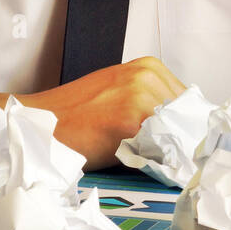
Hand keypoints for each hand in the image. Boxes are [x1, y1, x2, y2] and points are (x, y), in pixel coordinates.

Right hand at [21, 56, 186, 169]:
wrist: (40, 124)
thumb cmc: (76, 116)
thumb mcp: (120, 95)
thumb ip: (153, 104)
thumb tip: (187, 133)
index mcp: (149, 67)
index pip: (191, 105)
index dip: (187, 130)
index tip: (181, 148)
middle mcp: (148, 75)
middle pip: (188, 120)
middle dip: (180, 142)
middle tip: (159, 158)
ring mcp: (140, 95)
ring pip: (176, 135)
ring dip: (167, 153)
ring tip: (140, 158)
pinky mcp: (131, 119)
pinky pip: (159, 147)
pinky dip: (154, 161)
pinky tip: (134, 161)